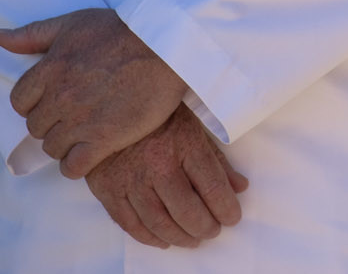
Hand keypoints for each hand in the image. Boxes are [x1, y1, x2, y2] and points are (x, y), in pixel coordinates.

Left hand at [0, 8, 188, 178]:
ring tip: (86, 133)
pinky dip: (77, 165)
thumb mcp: (75, 22)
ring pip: (53, 148)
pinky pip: (73, 167)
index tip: (56, 100)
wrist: (168, 44)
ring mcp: (80, 120)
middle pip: (36, 127)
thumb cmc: (123, 29)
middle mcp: (59, 97)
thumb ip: (33, 34)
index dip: (36, 103)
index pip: (20, 102)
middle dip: (52, 123)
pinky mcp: (103, 139)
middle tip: (76, 116)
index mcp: (49, 70)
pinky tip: (91, 153)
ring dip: (66, 144)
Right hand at [86, 107, 248, 248]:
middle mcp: (157, 164)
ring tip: (193, 240)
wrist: (111, 108)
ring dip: (180, 237)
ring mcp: (130, 179)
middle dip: (205, 227)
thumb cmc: (160, 117)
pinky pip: (129, 224)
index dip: (226, 208)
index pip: (212, 186)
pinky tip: (163, 240)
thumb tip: (240, 187)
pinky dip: (149, 237)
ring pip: (158, 222)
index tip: (233, 218)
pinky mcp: (107, 190)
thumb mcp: (195, 127)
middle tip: (213, 231)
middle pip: (187, 210)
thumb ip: (217, 160)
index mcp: (184, 144)